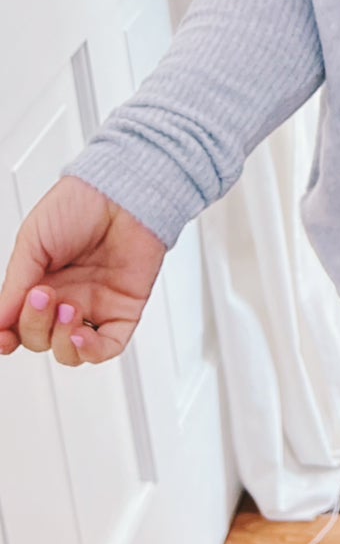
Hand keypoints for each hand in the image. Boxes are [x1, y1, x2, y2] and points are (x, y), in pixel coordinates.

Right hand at [0, 176, 166, 365]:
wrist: (122, 191)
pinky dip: (90, 351)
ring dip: (60, 340)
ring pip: (70, 351)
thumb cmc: (80, 204)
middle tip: (43, 294)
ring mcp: (95, 305)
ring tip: (67, 307)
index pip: (19, 325)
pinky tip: (80, 336)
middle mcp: (66, 297)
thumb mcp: (32, 241)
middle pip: (40, 339)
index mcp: (41, 281)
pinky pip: (108, 347)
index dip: (8, 337)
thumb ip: (14, 285)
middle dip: (35, 325)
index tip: (3, 339)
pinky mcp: (123, 309)